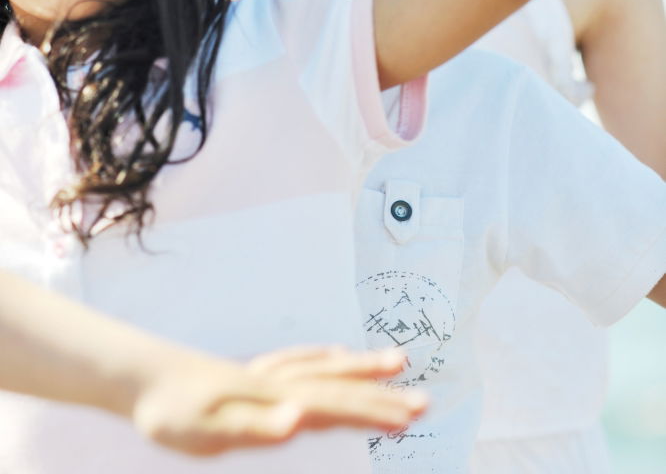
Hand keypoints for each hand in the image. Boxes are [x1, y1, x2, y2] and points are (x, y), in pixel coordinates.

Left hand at [133, 343, 426, 456]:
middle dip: (382, 394)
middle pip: (339, 386)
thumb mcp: (210, 429)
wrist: (143, 376)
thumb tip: (299, 418)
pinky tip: (337, 357)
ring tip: (397, 361)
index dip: (375, 411)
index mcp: (276, 397)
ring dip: (362, 368)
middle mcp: (279, 381)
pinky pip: (305, 362)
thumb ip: (257, 426)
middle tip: (425, 400)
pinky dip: (330, 359)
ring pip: (326, 368)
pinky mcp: (257, 376)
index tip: (413, 415)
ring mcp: (270, 374)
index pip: (335, 406)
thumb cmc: (173, 410)